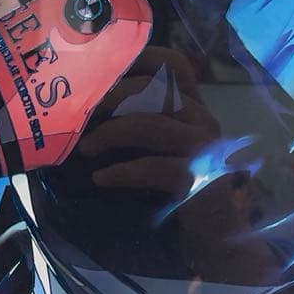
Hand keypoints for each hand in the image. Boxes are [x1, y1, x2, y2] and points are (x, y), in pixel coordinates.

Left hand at [39, 45, 278, 284]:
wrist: (215, 235)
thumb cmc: (175, 184)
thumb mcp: (152, 145)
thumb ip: (132, 119)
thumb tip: (79, 103)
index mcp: (192, 105)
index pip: (172, 64)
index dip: (137, 58)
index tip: (98, 67)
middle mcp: (203, 120)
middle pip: (155, 89)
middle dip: (111, 96)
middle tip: (79, 112)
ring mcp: (205, 149)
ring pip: (152, 125)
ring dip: (110, 134)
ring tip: (84, 148)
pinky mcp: (201, 181)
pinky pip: (156, 167)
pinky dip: (123, 171)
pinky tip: (101, 178)